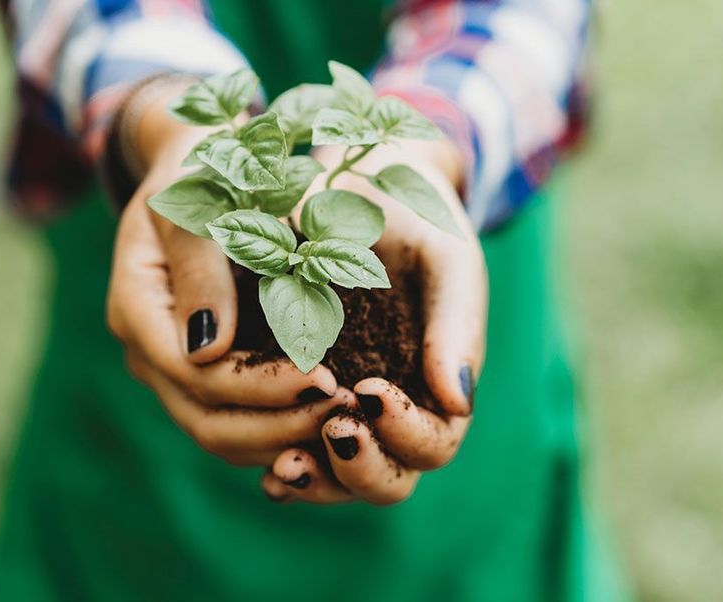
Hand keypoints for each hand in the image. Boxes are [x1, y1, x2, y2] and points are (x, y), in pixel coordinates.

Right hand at [106, 86, 347, 466]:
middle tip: (345, 411)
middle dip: (277, 424)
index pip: (196, 375)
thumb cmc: (200, 170)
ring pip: (221, 434)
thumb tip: (207, 350)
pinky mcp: (202, 374)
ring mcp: (172, 367)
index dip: (260, 387)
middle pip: (206, 421)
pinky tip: (327, 419)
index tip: (326, 378)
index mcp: (137, 308)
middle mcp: (149, 350)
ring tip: (343, 420)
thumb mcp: (197, 201)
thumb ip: (201, 268)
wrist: (198, 168)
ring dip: (282, 437)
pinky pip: (236, 422)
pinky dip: (279, 429)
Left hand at [260, 140, 486, 502]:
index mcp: (438, 386)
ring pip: (337, 480)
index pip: (435, 443)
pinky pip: (295, 452)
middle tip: (333, 431)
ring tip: (285, 464)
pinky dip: (282, 465)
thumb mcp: (446, 259)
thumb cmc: (415, 223)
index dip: (408, 433)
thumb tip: (459, 400)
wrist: (357, 190)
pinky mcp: (298, 403)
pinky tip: (264, 459)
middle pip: (388, 481)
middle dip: (361, 469)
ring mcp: (345, 414)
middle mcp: (393, 414)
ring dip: (315, 479)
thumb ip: (458, 324)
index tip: (370, 391)